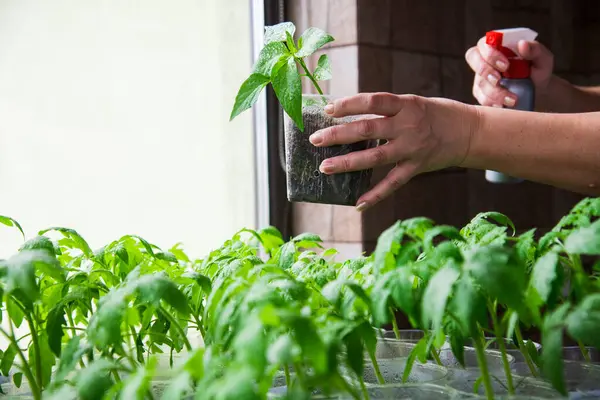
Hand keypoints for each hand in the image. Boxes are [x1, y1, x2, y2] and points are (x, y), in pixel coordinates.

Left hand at [309, 93, 477, 210]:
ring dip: (347, 163)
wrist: (470, 132)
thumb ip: (386, 110)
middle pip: (367, 130)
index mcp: (406, 104)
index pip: (373, 101)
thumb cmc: (436, 114)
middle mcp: (408, 126)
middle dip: (338, 135)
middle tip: (315, 139)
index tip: (328, 109)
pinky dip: (375, 195)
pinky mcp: (417, 168)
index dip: (349, 104)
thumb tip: (350, 116)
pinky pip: (393, 184)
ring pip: (375, 158)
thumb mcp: (412, 102)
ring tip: (324, 167)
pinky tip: (358, 205)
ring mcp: (412, 149)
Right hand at [465, 37, 553, 106]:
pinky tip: (504, 106)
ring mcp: (481, 76)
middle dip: (485, 71)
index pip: (484, 43)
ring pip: (479, 82)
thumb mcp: (543, 58)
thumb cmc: (538, 70)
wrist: (538, 91)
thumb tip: (522, 44)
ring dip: (494, 92)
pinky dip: (493, 103)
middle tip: (499, 81)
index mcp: (498, 45)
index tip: (506, 65)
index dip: (490, 54)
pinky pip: (481, 98)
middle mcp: (486, 59)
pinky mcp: (481, 93)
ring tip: (512, 100)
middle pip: (473, 58)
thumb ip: (535, 49)